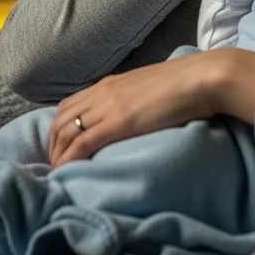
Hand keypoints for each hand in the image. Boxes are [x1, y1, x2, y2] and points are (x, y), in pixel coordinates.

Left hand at [48, 55, 221, 168]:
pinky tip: (65, 172)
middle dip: (53, 145)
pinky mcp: (117, 122)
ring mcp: (108, 106)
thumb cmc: (185, 85)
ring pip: (65, 132)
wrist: (201, 79)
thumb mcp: (149, 90)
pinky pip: (81, 143)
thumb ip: (134, 101)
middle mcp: (101, 93)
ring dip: (57, 155)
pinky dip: (68, 159)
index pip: (69, 106)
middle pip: (61, 120)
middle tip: (55, 166)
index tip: (60, 148)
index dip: (59, 129)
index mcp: (109, 84)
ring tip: (58, 175)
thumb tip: (134, 116)